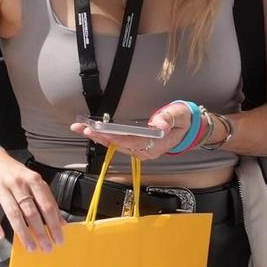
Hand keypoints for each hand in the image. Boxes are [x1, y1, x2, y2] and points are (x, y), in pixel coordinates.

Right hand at [0, 148, 65, 253]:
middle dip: (40, 232)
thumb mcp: (32, 180)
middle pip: (31, 212)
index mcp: (32, 179)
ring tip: (30, 247)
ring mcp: (1, 188)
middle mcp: (18, 183)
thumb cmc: (13, 172)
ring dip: (23, 233)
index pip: (47, 205)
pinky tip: (1, 236)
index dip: (54, 224)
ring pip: (14, 214)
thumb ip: (46, 199)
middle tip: (46, 248)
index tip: (59, 239)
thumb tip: (61, 222)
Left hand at [71, 102, 189, 161]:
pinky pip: (117, 144)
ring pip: (115, 146)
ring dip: (98, 137)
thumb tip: (159, 124)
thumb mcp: (179, 115)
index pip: (133, 142)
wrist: (186, 128)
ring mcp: (139, 150)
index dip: (116, 138)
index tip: (102, 132)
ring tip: (81, 129)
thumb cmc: (182, 120)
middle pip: (119, 145)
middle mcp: (145, 151)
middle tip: (84, 128)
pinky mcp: (134, 147)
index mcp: (156, 145)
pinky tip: (91, 132)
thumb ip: (167, 118)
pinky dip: (103, 137)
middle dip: (100, 137)